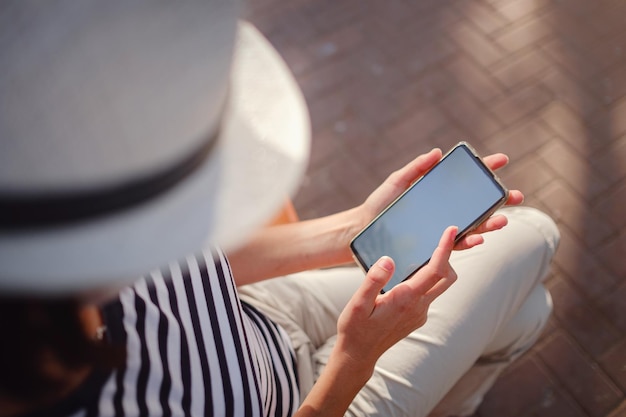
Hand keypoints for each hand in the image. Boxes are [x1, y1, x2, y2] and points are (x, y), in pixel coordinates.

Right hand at [335, 226, 457, 367]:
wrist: (358, 354)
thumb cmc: (356, 328)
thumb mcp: (358, 303)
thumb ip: (374, 280)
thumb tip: (389, 259)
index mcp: (406, 299)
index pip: (435, 270)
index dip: (445, 248)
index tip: (450, 230)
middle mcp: (418, 307)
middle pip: (447, 278)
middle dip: (448, 256)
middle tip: (440, 239)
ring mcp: (419, 314)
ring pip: (439, 286)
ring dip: (437, 269)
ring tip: (424, 253)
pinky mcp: (416, 317)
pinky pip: (428, 295)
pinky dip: (426, 281)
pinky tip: (408, 275)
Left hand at [358, 148, 523, 250]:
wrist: (362, 230)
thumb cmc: (379, 205)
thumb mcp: (397, 182)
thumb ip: (417, 168)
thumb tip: (438, 152)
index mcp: (439, 193)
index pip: (467, 180)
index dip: (485, 169)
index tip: (501, 160)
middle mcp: (445, 211)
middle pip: (478, 205)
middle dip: (500, 201)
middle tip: (516, 196)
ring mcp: (441, 229)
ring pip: (474, 227)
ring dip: (491, 224)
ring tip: (503, 220)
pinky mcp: (433, 246)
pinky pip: (455, 245)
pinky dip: (469, 241)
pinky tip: (478, 238)